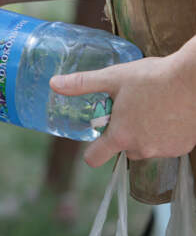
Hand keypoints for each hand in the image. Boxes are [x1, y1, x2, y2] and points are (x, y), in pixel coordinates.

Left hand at [50, 46, 195, 166]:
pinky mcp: (184, 147)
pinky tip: (168, 112)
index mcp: (121, 136)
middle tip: (129, 109)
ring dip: (145, 133)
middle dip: (123, 133)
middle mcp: (142, 149)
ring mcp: (165, 150)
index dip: (91, 151)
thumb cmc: (153, 78)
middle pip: (123, 149)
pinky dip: (165, 133)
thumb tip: (54, 83)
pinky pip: (166, 144)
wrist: (195, 80)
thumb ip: (82, 84)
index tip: (95, 140)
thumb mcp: (112, 77)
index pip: (95, 158)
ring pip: (146, 146)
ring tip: (150, 107)